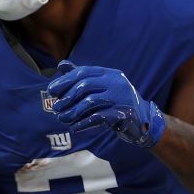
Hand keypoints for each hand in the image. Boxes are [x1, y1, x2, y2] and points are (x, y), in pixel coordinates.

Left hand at [47, 60, 165, 148]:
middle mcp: (116, 82)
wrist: (142, 120)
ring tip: (62, 119)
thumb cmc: (116, 102)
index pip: (83, 72)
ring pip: (90, 102)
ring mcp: (121, 98)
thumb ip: (82, 77)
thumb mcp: (101, 87)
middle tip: (55, 108)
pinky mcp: (124, 114)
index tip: (51, 90)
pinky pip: (99, 117)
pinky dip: (84, 123)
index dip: (65, 81)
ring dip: (72, 112)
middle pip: (85, 86)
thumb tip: (61, 65)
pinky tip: (74, 128)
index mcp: (109, 74)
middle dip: (67, 97)